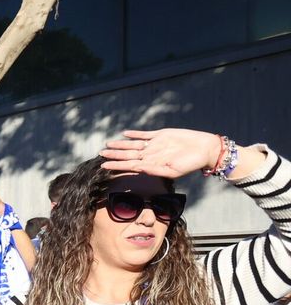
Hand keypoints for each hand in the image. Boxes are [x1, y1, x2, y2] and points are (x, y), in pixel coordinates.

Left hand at [99, 128, 223, 178]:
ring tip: (107, 144)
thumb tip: (137, 168)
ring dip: (120, 145)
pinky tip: (125, 134)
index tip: (103, 166)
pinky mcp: (161, 135)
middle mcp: (150, 155)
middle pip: (128, 154)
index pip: (129, 165)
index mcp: (151, 164)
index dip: (116, 165)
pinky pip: (144, 134)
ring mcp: (155, 144)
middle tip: (100, 153)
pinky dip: (135, 134)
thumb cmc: (190, 164)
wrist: (205, 149)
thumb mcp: (172, 171)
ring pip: (133, 144)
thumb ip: (153, 170)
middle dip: (114, 155)